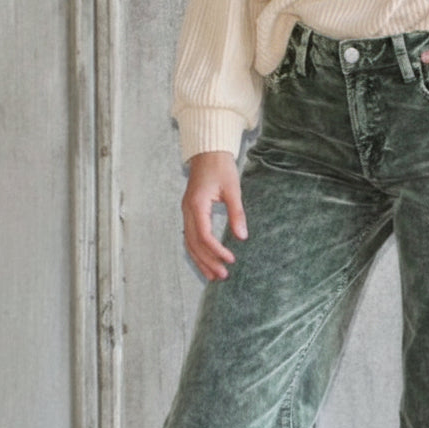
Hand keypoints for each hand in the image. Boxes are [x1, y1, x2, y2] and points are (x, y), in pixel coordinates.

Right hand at [181, 150, 247, 280]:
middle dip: (207, 261)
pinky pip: (190, 235)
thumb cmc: (221, 167)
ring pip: (189, 242)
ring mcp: (186, 211)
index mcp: (197, 204)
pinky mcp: (190, 211)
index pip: (204, 235)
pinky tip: (206, 259)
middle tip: (222, 276)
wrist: (208, 151)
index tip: (230, 259)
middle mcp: (187, 211)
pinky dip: (198, 250)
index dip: (216, 250)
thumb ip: (237, 213)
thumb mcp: (233, 189)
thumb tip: (242, 237)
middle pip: (194, 243)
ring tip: (213, 275)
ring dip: (201, 259)